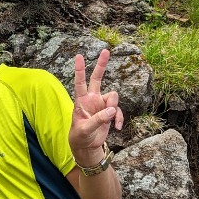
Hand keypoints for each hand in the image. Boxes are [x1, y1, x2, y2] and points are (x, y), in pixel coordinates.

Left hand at [68, 50, 123, 165]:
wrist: (87, 147)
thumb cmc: (80, 137)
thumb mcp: (85, 130)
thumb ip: (98, 119)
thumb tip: (112, 110)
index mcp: (81, 101)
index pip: (80, 83)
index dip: (79, 70)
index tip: (78, 56)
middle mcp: (92, 99)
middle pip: (97, 78)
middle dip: (101, 65)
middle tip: (106, 51)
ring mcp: (101, 104)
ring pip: (113, 96)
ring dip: (114, 108)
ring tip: (112, 121)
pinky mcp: (109, 112)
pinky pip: (117, 110)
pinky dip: (119, 118)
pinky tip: (117, 128)